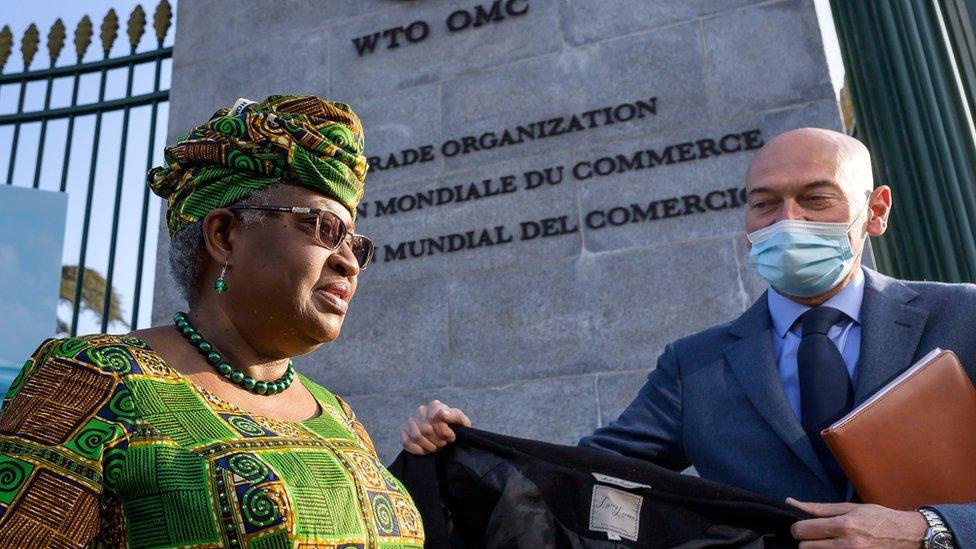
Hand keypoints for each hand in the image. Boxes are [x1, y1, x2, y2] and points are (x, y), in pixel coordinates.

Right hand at [400, 400, 471, 454]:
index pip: (434, 418)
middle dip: (437, 441)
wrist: (446, 438)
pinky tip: (424, 450)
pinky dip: (416, 449)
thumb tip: (442, 413)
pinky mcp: (404, 431)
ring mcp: (411, 421)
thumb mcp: (462, 422)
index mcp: (435, 406)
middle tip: (443, 443)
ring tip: (435, 446)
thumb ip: (455, 415)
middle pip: (426, 430)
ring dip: (428, 446)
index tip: (451, 437)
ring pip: (416, 436)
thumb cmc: (455, 429)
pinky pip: (406, 441)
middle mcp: (421, 410)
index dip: (444, 432)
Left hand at [788, 498, 927, 547]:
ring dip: (816, 548)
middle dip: (806, 539)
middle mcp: (847, 545)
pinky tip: (834, 547)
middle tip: (817, 534)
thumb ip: (818, 508)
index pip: (802, 531)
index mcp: (843, 525)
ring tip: (827, 541)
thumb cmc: (876, 517)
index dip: (798, 527)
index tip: (803, 526)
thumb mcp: (848, 507)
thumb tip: (790, 502)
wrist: (906, 535)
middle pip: (804, 547)